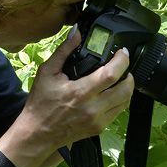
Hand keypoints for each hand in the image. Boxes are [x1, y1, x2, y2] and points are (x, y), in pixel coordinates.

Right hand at [3, 29, 135, 165]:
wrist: (37, 133)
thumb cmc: (40, 104)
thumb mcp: (47, 73)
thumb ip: (64, 50)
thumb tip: (76, 32)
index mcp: (80, 92)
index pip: (111, 74)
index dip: (122, 61)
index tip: (121, 53)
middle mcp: (93, 108)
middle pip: (126, 89)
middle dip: (129, 74)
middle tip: (122, 66)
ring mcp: (98, 120)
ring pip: (126, 101)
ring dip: (126, 87)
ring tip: (117, 79)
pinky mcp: (99, 128)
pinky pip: (118, 112)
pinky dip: (119, 100)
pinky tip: (109, 93)